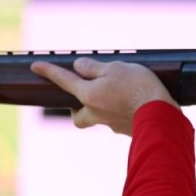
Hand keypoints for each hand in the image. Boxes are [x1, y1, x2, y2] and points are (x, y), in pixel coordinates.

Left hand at [30, 58, 178, 135]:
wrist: (161, 117)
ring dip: (104, 108)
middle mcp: (96, 113)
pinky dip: (122, 112)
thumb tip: (79, 67)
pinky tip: (136, 104)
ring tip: (121, 94)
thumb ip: (95, 68)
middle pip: (78, 116)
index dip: (49, 71)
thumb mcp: (116, 68)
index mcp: (89, 96)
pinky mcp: (127, 130)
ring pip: (100, 118)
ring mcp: (112, 124)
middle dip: (76, 108)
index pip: (64, 81)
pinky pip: (119, 120)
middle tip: (86, 95)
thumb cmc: (138, 89)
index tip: (35, 66)